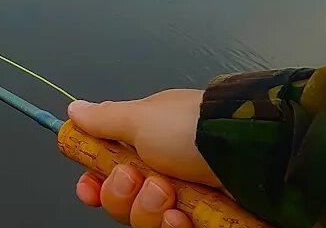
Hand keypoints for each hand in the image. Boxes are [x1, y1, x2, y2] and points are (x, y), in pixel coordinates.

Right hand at [67, 89, 221, 227]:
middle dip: (121, 195)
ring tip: (168, 194)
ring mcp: (185, 199)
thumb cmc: (192, 129)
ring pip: (145, 221)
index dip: (94, 184)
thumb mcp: (140, 117)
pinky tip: (183, 217)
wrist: (251, 154)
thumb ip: (103, 119)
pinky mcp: (204, 220)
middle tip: (137, 178)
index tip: (88, 189)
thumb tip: (74, 109)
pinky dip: (174, 227)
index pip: (107, 171)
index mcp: (145, 144)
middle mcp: (163, 172)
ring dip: (147, 210)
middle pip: (121, 201)